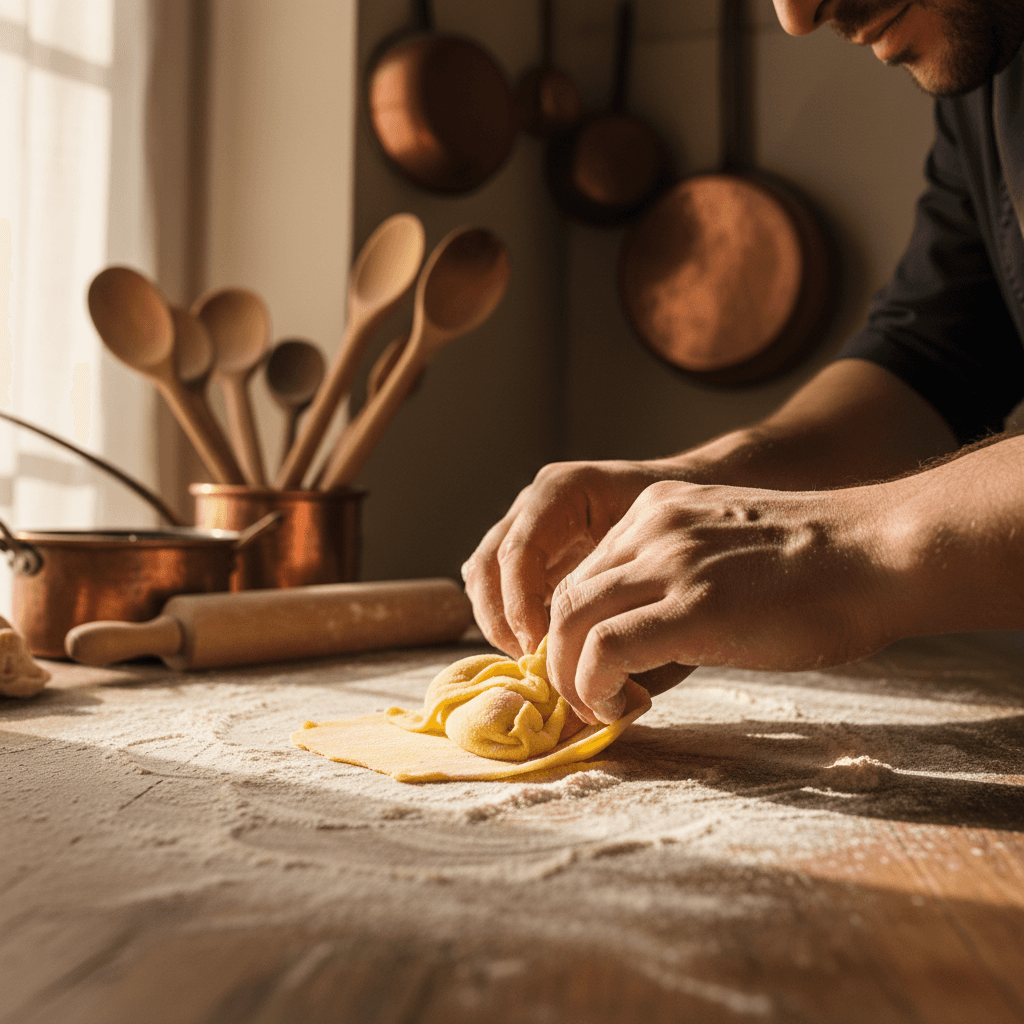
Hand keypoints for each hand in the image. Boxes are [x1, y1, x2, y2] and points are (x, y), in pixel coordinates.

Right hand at [461, 459, 688, 658]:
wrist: (702, 505)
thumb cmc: (690, 531)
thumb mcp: (668, 561)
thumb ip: (632, 606)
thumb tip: (608, 682)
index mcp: (565, 490)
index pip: (519, 552)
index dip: (522, 608)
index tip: (544, 651)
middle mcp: (535, 504)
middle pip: (487, 565)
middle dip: (503, 622)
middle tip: (538, 666)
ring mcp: (525, 526)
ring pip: (482, 578)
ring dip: (501, 626)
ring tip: (540, 663)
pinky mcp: (528, 552)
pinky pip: (498, 586)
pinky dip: (510, 621)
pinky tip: (544, 650)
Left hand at [545, 479, 896, 723]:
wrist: (880, 553)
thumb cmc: (819, 569)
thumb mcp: (726, 554)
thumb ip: (677, 584)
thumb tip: (638, 651)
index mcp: (658, 512)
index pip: (582, 575)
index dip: (572, 633)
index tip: (589, 673)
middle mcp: (652, 527)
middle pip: (564, 599)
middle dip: (559, 659)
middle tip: (584, 701)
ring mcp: (670, 563)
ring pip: (570, 622)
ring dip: (571, 678)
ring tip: (601, 710)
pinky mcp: (694, 607)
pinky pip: (606, 648)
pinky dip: (596, 687)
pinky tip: (622, 707)